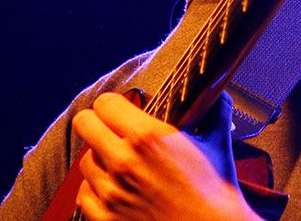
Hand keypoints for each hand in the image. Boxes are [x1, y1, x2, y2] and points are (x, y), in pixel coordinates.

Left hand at [71, 92, 260, 220]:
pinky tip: (117, 190)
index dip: (114, 105)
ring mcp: (112, 193)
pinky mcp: (105, 219)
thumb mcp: (215, 145)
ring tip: (122, 167)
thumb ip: (213, 112)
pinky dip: (97, 191)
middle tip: (111, 132)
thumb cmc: (215, 196)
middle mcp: (124, 162)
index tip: (120, 111)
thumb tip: (216, 93)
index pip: (104, 102)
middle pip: (84, 124)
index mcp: (148, 138)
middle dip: (98, 125)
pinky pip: (84, 194)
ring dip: (100, 161)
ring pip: (85, 160)